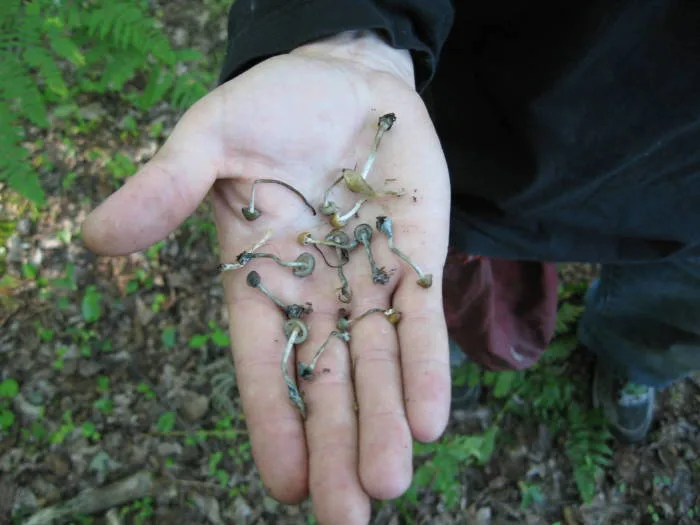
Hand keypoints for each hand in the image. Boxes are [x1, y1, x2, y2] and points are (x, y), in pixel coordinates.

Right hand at [82, 31, 451, 523]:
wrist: (345, 80)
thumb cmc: (271, 107)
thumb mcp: (210, 138)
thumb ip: (164, 186)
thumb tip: (95, 238)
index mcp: (259, 277)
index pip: (264, 362)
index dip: (272, 421)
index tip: (286, 486)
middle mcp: (316, 294)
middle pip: (325, 382)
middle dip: (335, 447)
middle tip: (346, 517)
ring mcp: (369, 281)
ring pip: (377, 364)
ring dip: (385, 421)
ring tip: (387, 483)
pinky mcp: (419, 258)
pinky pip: (422, 319)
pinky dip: (427, 366)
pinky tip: (431, 419)